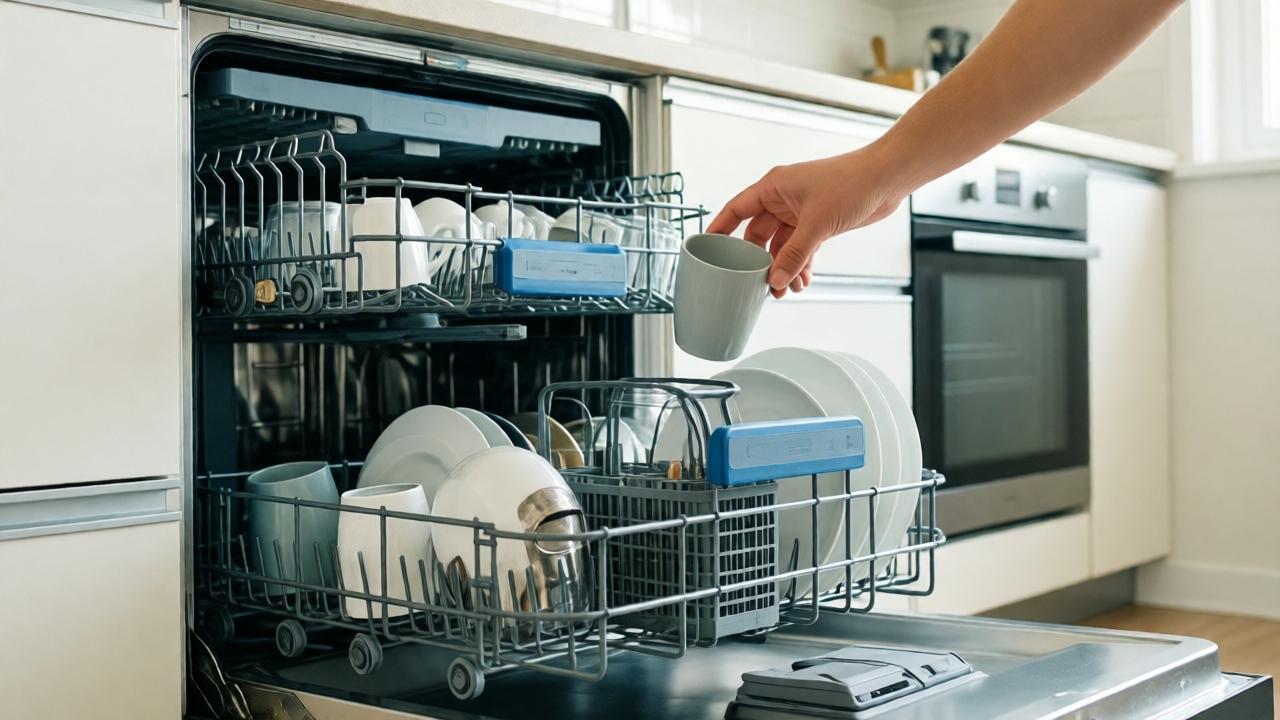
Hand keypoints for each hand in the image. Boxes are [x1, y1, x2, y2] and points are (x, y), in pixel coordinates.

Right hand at [705, 145, 906, 297]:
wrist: (886, 177)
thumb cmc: (851, 183)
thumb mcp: (817, 223)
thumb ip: (795, 254)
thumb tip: (777, 280)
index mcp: (773, 187)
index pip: (736, 210)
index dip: (719, 229)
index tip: (706, 248)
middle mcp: (783, 198)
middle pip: (758, 235)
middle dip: (760, 262)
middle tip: (758, 284)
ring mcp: (801, 211)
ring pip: (781, 245)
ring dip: (783, 267)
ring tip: (787, 289)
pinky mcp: (819, 221)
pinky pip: (800, 247)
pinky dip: (801, 263)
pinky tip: (804, 280)